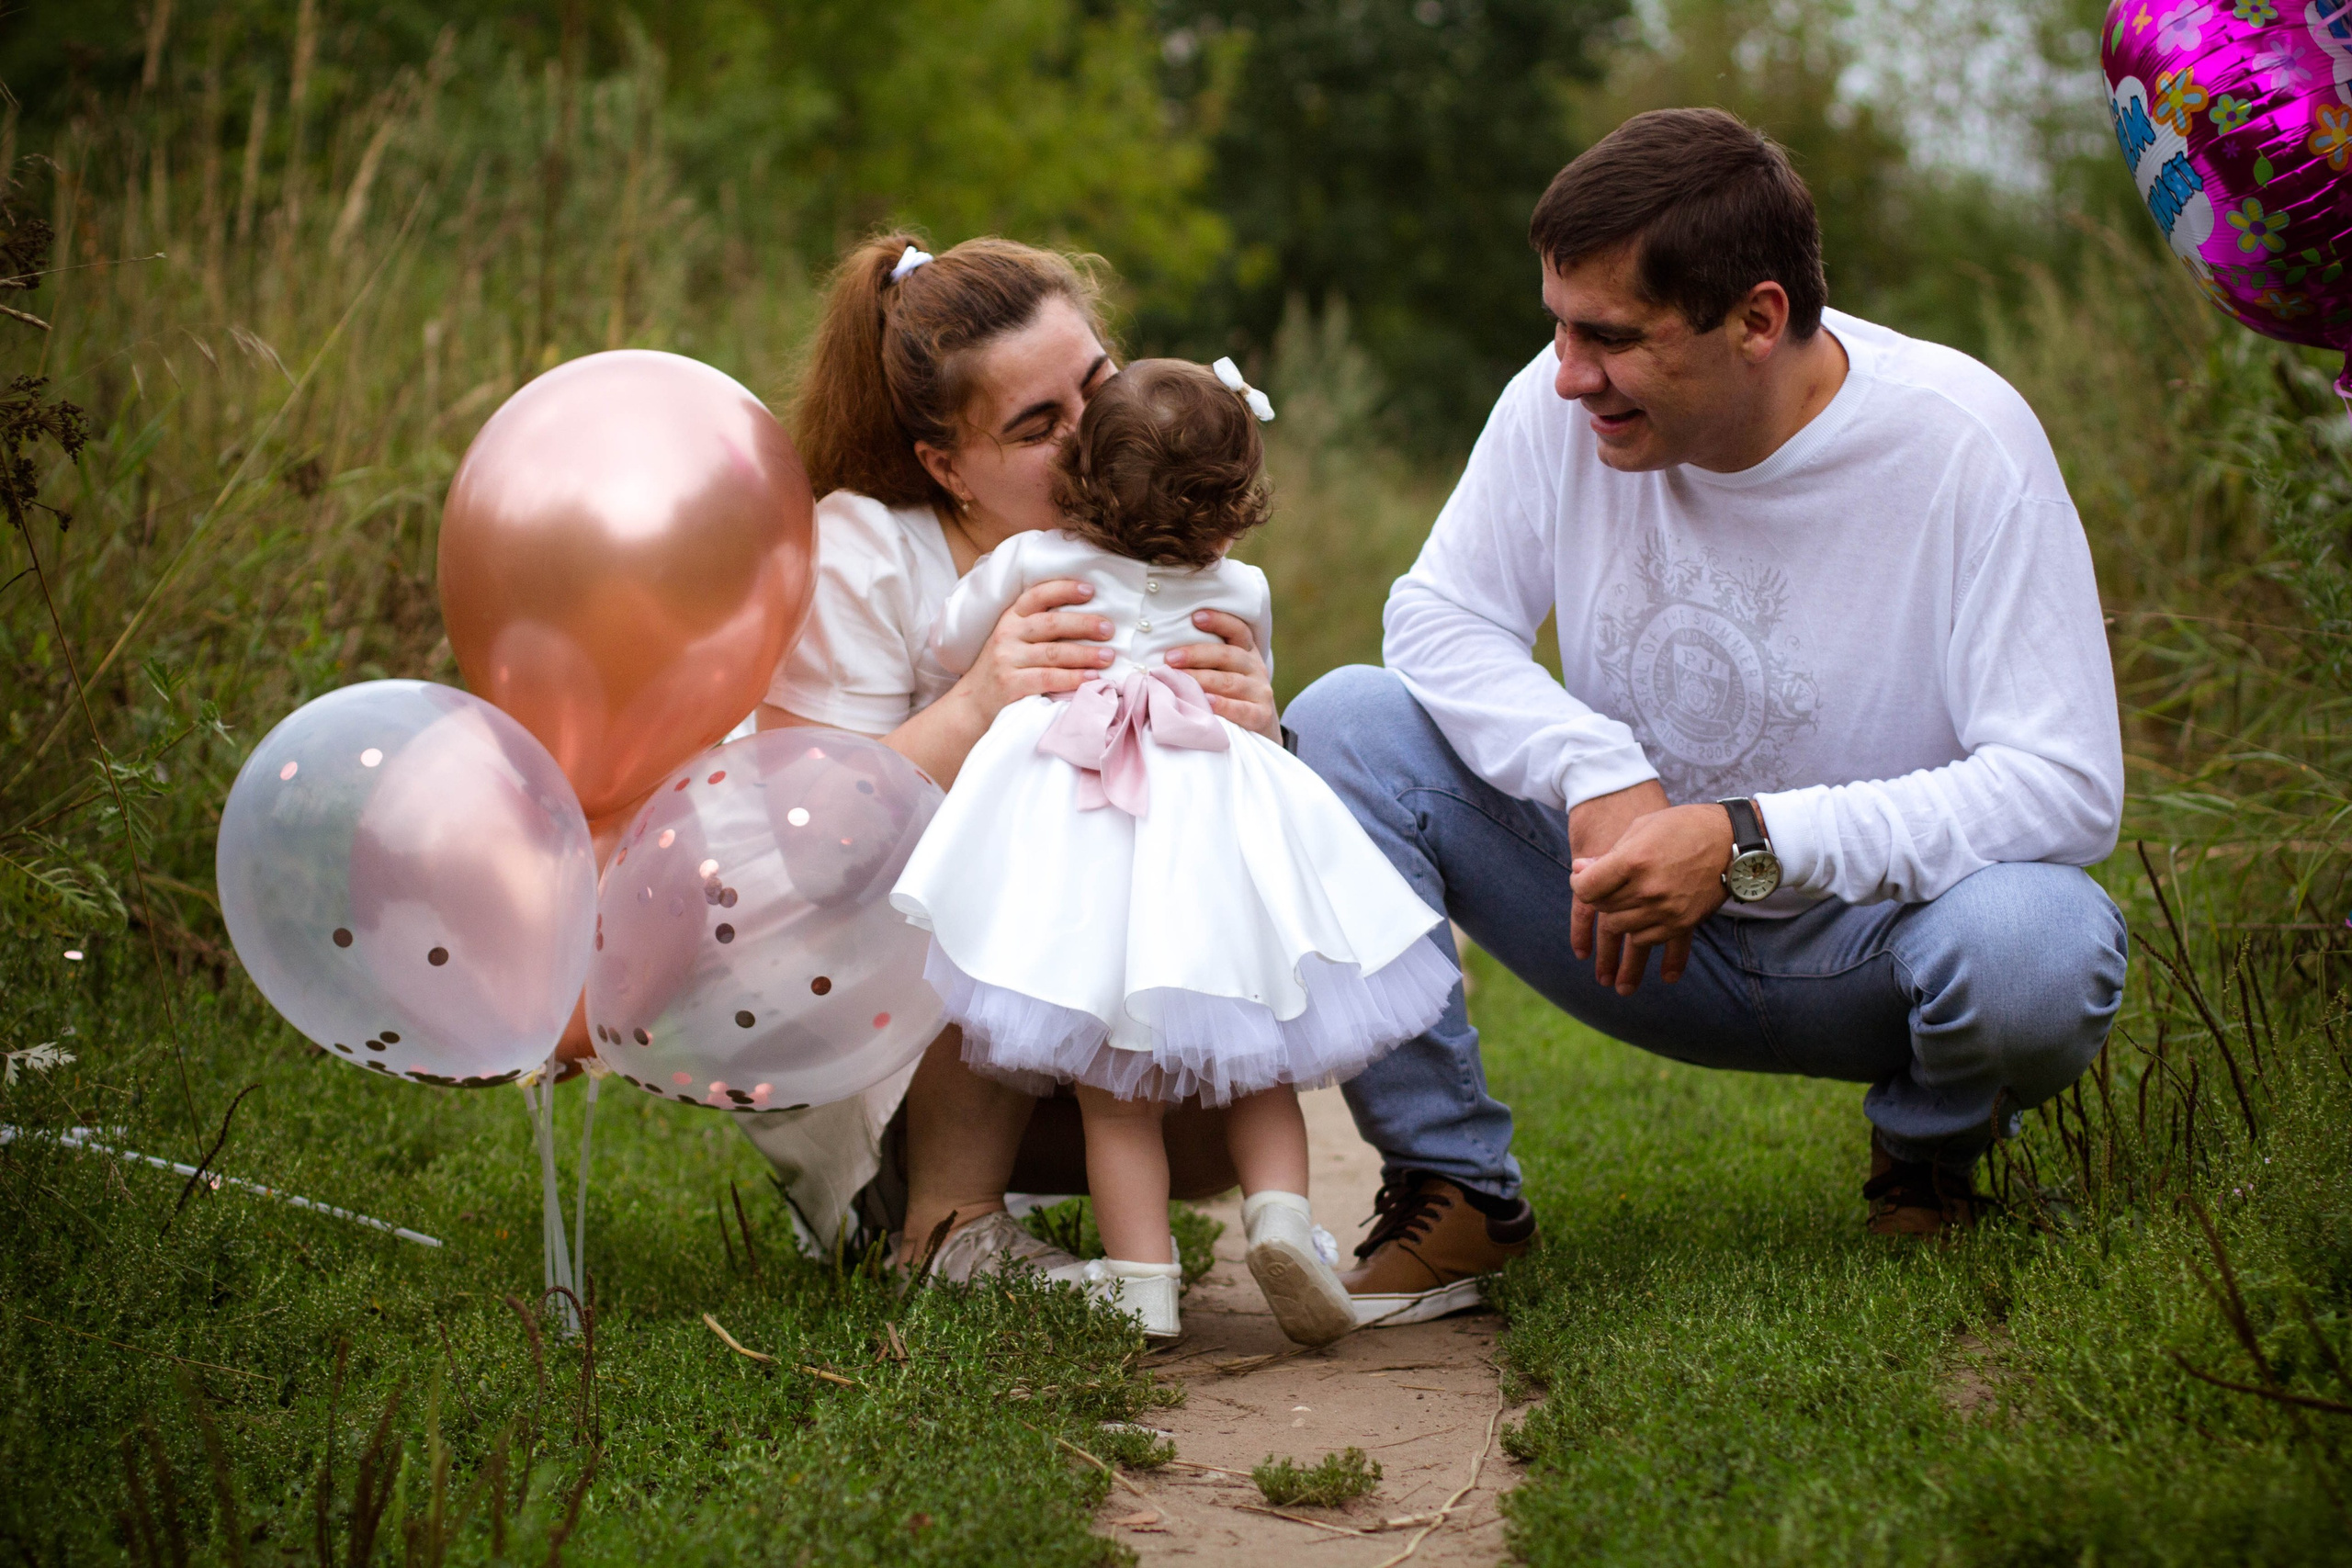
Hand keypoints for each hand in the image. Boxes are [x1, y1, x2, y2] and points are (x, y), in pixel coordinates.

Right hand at [952, 578, 1115, 724]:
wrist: (973, 703)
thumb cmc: (1003, 668)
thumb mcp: (1013, 639)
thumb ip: (1038, 626)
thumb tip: (1087, 617)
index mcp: (1011, 618)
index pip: (1037, 595)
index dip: (1064, 590)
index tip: (1090, 591)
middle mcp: (1007, 635)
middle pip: (1051, 624)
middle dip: (1084, 624)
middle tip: (1109, 629)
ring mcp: (1007, 660)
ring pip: (1053, 653)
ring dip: (1085, 654)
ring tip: (1108, 656)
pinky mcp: (1011, 685)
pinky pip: (1048, 678)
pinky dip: (1073, 678)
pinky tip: (1091, 677)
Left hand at [1166, 609, 1279, 740]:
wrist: (1260, 728)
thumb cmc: (1230, 696)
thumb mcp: (1225, 673)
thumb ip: (1206, 662)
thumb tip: (1165, 654)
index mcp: (1247, 653)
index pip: (1237, 630)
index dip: (1219, 621)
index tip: (1195, 617)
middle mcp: (1256, 668)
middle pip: (1228, 656)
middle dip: (1196, 655)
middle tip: (1170, 658)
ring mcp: (1260, 692)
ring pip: (1230, 682)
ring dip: (1202, 680)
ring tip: (1179, 680)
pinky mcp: (1261, 716)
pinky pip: (1242, 709)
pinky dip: (1224, 705)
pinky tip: (1206, 702)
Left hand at [1570, 803, 1733, 994]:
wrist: (1732, 842)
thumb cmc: (1683, 827)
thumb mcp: (1642, 828)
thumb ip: (1609, 853)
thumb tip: (1579, 871)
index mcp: (1634, 860)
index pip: (1586, 888)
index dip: (1578, 883)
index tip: (1582, 877)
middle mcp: (1648, 889)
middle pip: (1602, 907)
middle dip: (1598, 897)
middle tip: (1606, 885)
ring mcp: (1665, 910)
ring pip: (1619, 927)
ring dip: (1615, 914)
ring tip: (1624, 899)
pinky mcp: (1681, 924)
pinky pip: (1644, 939)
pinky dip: (1636, 930)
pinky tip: (1641, 916)